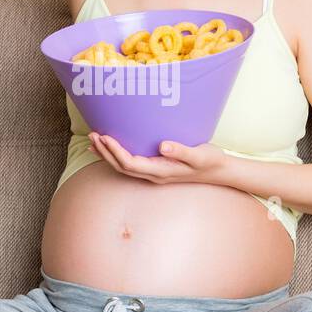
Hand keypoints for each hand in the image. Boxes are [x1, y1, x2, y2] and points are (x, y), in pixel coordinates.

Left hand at [87, 132, 228, 183]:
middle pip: (121, 167)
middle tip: (92, 135)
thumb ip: (182, 150)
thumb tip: (163, 145)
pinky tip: (109, 149)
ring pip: (123, 168)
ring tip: (93, 141)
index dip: (115, 151)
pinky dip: (116, 157)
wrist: (219, 172)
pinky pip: (130, 166)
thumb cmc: (210, 161)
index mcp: (161, 171)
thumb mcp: (200, 154)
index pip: (130, 163)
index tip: (104, 136)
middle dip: (105, 152)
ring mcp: (154, 174)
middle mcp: (154, 175)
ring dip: (107, 155)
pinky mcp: (155, 169)